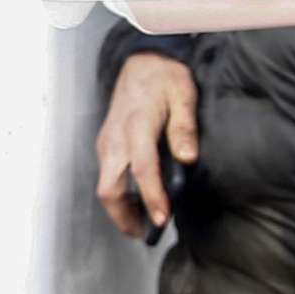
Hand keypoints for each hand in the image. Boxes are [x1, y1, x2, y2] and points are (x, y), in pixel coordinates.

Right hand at [96, 54, 197, 235]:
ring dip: (120, 208)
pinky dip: (118, 193)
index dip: (152, 198)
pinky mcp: (106, 143)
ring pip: (105, 185)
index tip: (162, 220)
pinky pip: (107, 175)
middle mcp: (115, 138)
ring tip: (143, 223)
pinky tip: (137, 200)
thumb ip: (184, 127)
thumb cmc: (164, 77)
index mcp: (136, 126)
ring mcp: (107, 141)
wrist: (141, 59)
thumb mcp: (183, 95)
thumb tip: (188, 158)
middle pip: (110, 188)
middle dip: (124, 216)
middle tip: (145, 234)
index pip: (141, 170)